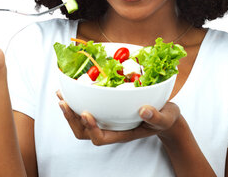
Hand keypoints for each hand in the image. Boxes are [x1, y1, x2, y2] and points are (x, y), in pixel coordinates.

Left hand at [56, 90, 180, 145]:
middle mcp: (111, 129)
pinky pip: (87, 109)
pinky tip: (71, 89)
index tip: (87, 113)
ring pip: (81, 122)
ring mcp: (107, 121)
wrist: (165, 115)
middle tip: (64, 102)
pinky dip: (76, 100)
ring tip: (61, 95)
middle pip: (84, 132)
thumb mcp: (165, 118)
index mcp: (122, 134)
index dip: (91, 128)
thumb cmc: (165, 118)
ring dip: (69, 110)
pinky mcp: (106, 111)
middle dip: (71, 118)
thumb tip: (144, 110)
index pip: (100, 138)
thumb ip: (156, 117)